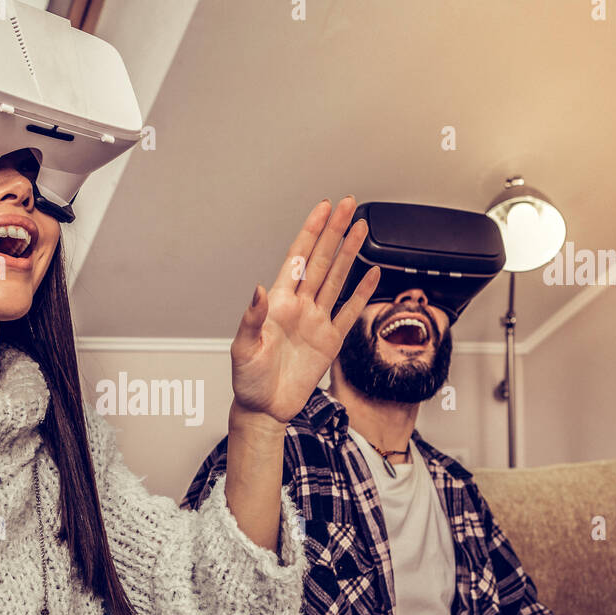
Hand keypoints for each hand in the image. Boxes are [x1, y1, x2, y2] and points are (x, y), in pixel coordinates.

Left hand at [229, 198, 379, 423]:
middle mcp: (299, 307)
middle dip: (335, 232)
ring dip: (349, 254)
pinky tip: (373, 273)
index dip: (310, 232)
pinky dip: (362, 293)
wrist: (264, 409)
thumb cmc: (248, 381)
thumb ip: (251, 318)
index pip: (297, 259)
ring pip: (337, 280)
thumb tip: (258, 290)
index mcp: (278, 304)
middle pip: (321, 261)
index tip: (323, 209)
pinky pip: (350, 312)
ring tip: (361, 228)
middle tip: (349, 205)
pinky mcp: (330, 341)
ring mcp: (317, 322)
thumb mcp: (242, 349)